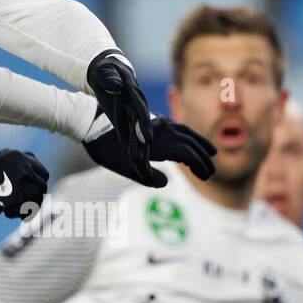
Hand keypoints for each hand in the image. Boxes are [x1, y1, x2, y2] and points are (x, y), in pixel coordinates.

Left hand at [84, 111, 216, 186]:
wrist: (92, 125)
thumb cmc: (108, 150)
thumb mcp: (127, 169)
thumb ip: (149, 177)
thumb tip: (166, 180)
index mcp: (161, 142)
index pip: (189, 154)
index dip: (200, 165)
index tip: (206, 177)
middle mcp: (163, 129)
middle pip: (191, 142)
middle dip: (203, 157)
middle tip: (211, 171)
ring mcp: (158, 123)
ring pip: (186, 132)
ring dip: (199, 143)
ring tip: (210, 152)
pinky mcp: (152, 121)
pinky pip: (176, 127)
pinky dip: (187, 135)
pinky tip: (187, 142)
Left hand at [86, 51, 151, 178]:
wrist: (107, 71)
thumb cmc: (106, 70)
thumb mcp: (106, 71)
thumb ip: (110, 78)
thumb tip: (116, 86)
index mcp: (132, 94)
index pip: (140, 111)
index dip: (143, 126)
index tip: (147, 140)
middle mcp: (136, 106)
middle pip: (142, 128)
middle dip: (142, 146)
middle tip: (143, 162)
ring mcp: (133, 113)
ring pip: (138, 135)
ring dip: (139, 150)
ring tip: (140, 169)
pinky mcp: (127, 120)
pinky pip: (131, 136)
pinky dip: (134, 148)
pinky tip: (136, 164)